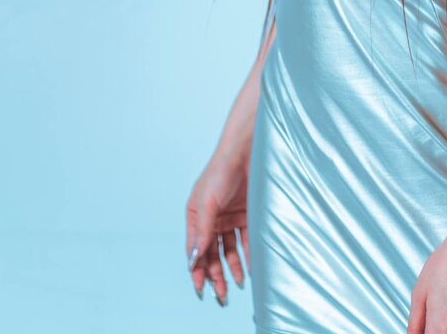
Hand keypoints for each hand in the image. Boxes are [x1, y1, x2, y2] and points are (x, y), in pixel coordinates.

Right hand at [185, 146, 251, 305]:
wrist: (247, 151)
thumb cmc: (221, 170)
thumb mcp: (207, 201)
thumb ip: (202, 230)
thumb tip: (195, 257)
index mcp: (196, 216)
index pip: (195, 249)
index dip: (197, 270)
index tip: (201, 289)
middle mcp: (212, 219)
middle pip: (212, 253)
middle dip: (216, 274)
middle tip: (222, 294)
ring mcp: (230, 217)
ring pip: (229, 250)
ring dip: (232, 267)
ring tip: (238, 284)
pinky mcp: (246, 215)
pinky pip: (246, 240)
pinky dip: (248, 254)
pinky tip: (251, 268)